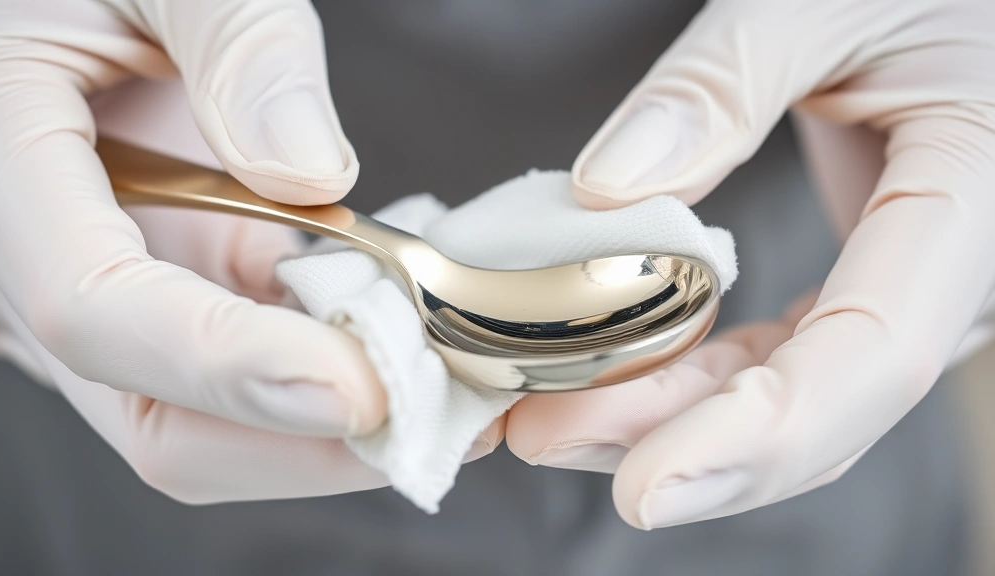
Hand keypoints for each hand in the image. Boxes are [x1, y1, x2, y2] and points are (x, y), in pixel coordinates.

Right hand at [0, 0, 393, 501]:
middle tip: (440, 411)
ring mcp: (116, 293)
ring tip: (447, 389)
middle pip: (157, 418)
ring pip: (211, 419)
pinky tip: (409, 347)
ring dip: (333, 425)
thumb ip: (236, 44)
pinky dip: (334, 371)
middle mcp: (40, 267)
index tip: (360, 387)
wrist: (62, 0)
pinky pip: (251, 366)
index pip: (94, 315)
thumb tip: (312, 172)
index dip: (230, 366)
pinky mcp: (175, 288)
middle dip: (303, 442)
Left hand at [504, 0, 994, 528]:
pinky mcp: (858, 290)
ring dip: (661, 418)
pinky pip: (772, 359)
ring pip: (782, 397)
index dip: (758, 435)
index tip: (648, 485)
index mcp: (979, 203)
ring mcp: (904, 294)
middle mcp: (952, 277)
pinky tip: (608, 376)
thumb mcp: (827, 0)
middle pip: (814, 406)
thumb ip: (722, 84)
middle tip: (540, 433)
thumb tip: (607, 190)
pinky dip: (684, 377)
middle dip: (671, 439)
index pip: (875, 355)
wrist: (953, 3)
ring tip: (547, 411)